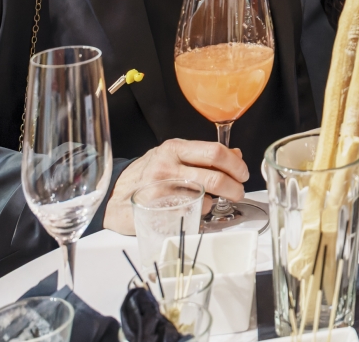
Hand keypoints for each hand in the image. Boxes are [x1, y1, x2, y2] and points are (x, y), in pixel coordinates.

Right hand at [102, 139, 249, 234]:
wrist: (115, 195)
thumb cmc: (149, 174)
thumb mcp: (175, 156)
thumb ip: (204, 155)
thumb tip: (236, 154)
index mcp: (175, 148)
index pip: (215, 152)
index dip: (236, 164)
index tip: (243, 173)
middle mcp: (167, 165)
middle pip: (214, 176)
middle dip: (234, 187)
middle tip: (239, 192)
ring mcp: (161, 188)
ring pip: (205, 196)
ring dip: (219, 200)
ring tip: (221, 199)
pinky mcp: (156, 209)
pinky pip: (190, 211)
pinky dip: (201, 211)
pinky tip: (199, 208)